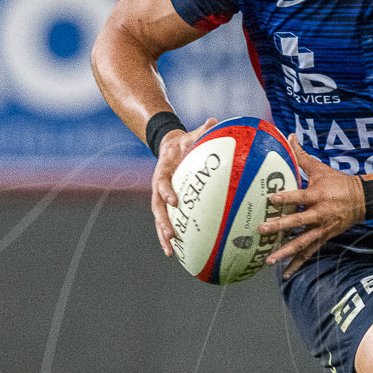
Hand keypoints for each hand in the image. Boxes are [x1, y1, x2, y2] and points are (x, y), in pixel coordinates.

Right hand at [149, 116, 215, 255]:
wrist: (170, 147)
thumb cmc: (185, 142)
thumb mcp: (192, 134)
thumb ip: (202, 130)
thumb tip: (215, 120)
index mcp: (163, 170)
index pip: (162, 181)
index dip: (166, 191)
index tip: (174, 200)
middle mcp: (159, 187)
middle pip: (157, 207)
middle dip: (163, 222)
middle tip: (171, 234)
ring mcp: (161, 197)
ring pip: (159, 220)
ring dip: (164, 236)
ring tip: (171, 252)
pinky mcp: (166, 205)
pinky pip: (168, 222)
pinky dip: (170, 237)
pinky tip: (178, 252)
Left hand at [261, 146, 365, 272]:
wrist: (363, 200)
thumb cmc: (337, 182)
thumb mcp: (320, 168)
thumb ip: (301, 156)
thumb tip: (289, 135)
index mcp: (318, 195)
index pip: (300, 196)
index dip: (287, 198)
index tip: (272, 199)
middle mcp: (320, 214)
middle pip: (298, 222)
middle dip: (280, 227)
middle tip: (262, 230)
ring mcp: (322, 229)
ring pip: (302, 242)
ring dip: (286, 252)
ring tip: (270, 260)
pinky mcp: (324, 238)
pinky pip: (309, 253)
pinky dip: (297, 263)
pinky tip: (285, 273)